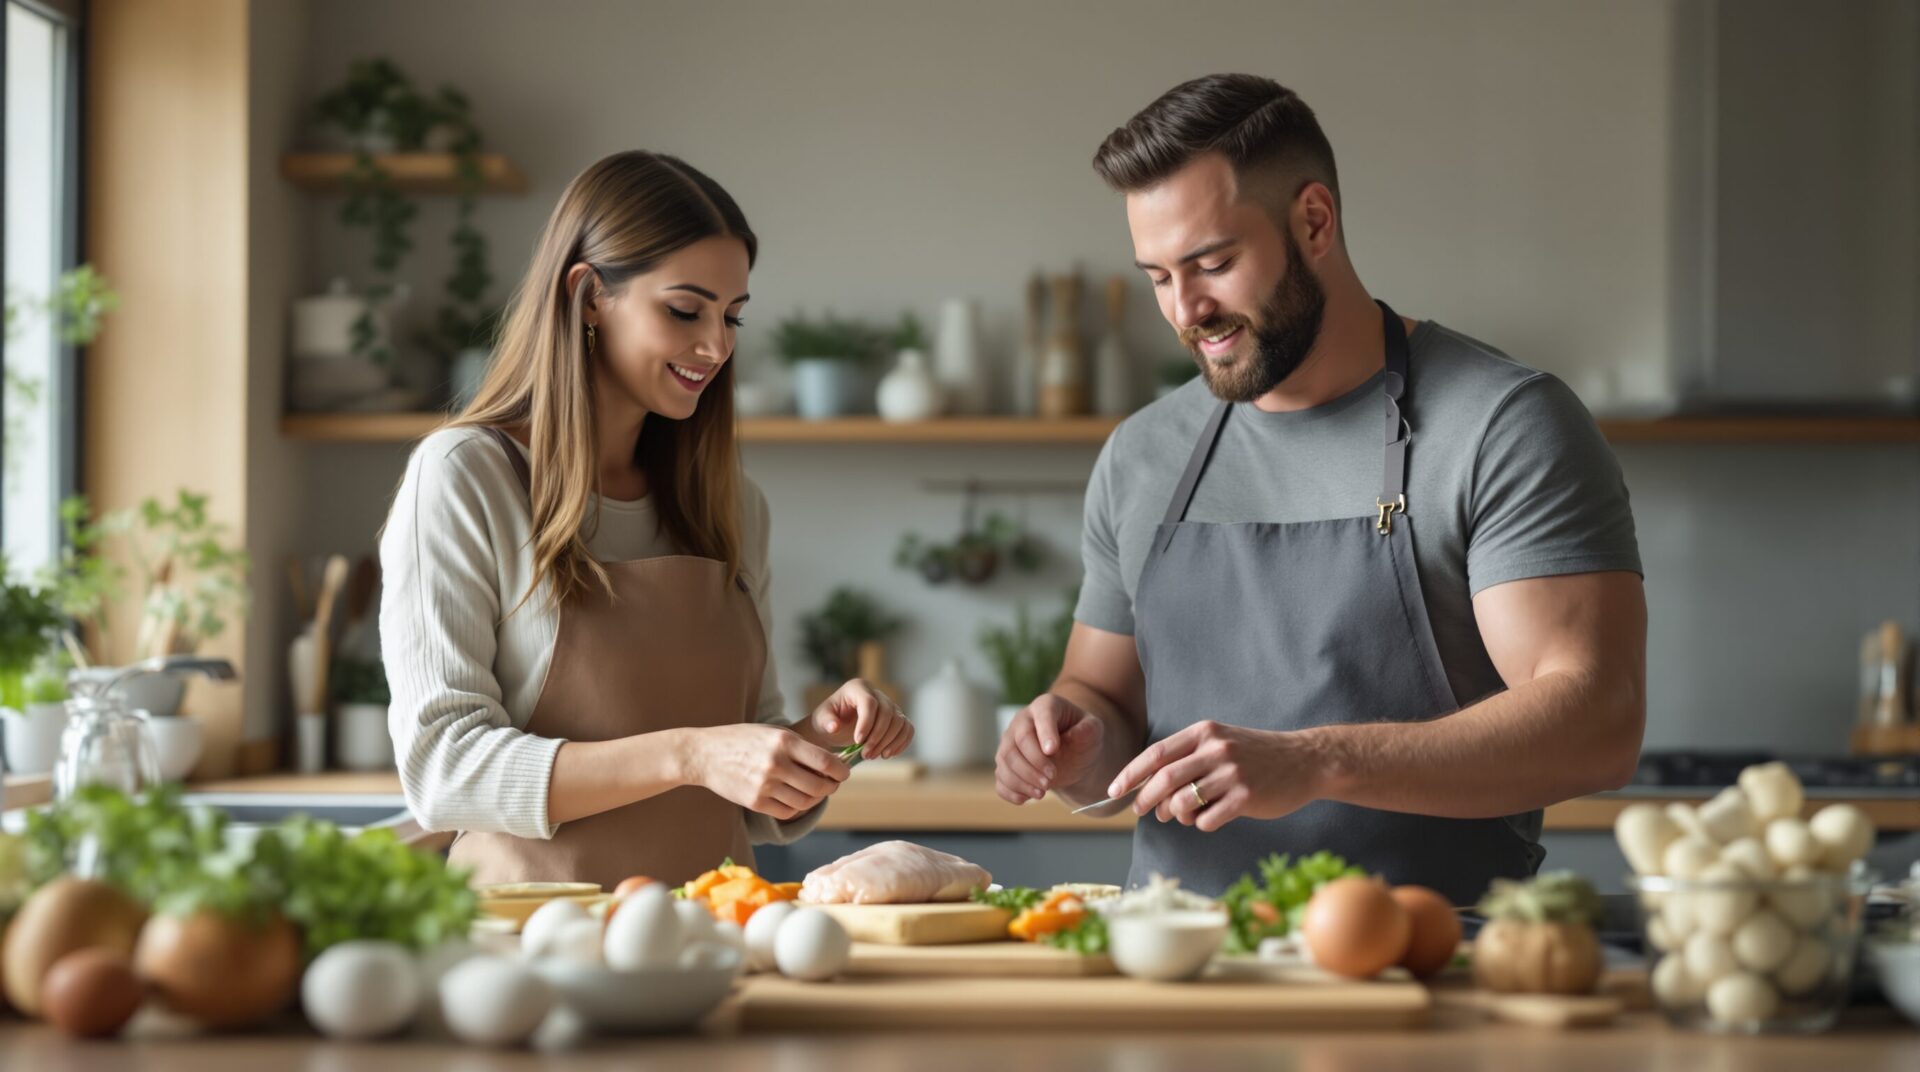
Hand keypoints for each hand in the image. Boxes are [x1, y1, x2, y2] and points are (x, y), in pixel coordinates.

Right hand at [686, 723, 850, 820]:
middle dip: (831, 786)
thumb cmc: (743, 739)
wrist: (705, 754)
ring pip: (806, 801)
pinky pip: (788, 811)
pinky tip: (796, 798)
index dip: (841, 770)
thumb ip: (801, 746)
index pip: (826, 762)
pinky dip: (797, 807)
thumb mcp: (773, 732)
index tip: (844, 772)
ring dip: (816, 798)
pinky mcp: (755, 802)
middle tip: (832, 783)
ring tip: (814, 790)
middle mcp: (776, 763)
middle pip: (820, 785)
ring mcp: (765, 785)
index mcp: (784, 741)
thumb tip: (832, 763)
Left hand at [803, 678, 912, 758]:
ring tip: (873, 756)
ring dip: (889, 742)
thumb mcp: (821, 720)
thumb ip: (826, 722)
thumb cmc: (828, 721)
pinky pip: (907, 729)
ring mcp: (889, 705)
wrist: (836, 727)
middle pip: (887, 712)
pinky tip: (887, 754)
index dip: (867, 723)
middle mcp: (876, 693)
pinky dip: (901, 743)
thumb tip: (835, 726)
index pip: (869, 703)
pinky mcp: (897, 718)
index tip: (857, 742)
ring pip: (899, 722)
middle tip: (865, 755)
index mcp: (858, 687)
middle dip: (878, 737)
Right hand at [994, 693, 1104, 804]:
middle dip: (1034, 763)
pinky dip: (1010, 791)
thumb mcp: (1093, 731)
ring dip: (1022, 780)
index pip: (1041, 715)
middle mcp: (1022, 721)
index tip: (1052, 751)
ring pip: (1005, 760)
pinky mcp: (1005, 764)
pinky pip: (1000, 778)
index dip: (1044, 732)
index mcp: (1045, 706)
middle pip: (1017, 741)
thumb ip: (1089, 730)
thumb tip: (1079, 733)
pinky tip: (1026, 799)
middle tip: (1052, 778)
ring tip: (1043, 792)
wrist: (1072, 755)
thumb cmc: (1082, 738)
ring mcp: (1010, 742)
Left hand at [1112, 721, 1321, 831]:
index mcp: (1205, 733)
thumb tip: (1151, 789)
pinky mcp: (1247, 796)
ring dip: (1174, 814)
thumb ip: (1189, 759)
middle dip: (1145, 798)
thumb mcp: (1222, 743)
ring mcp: (1232, 773)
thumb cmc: (1257, 756)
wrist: (1305, 760)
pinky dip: (1200, 823)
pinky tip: (1209, 818)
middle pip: (1164, 778)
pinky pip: (1207, 819)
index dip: (1131, 773)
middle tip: (1140, 810)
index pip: (1156, 753)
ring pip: (1183, 801)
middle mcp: (1216, 749)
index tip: (1115, 790)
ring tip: (1180, 815)